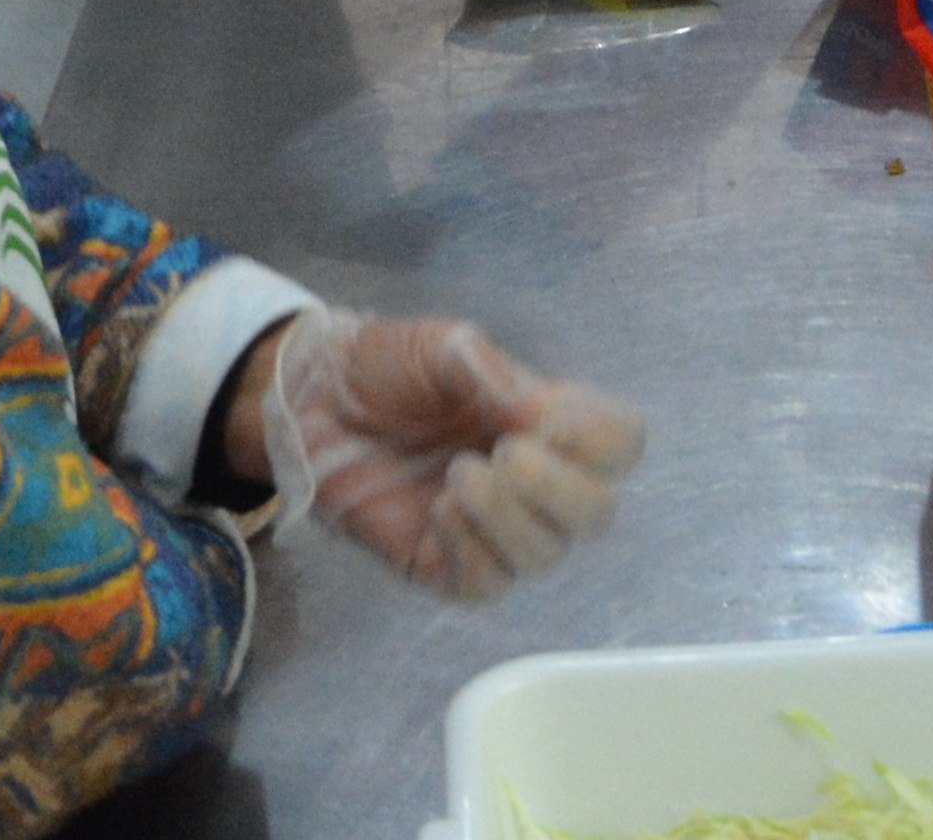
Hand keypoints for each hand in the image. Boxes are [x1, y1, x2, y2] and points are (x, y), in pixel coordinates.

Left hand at [245, 308, 646, 598]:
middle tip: (504, 454)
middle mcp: (533, 482)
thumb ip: (494, 376)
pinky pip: (488, 584)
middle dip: (560, 489)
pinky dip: (472, 547)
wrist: (311, 401)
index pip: (621, 443)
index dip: (600, 439)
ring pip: (546, 555)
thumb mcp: (444, 348)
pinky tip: (440, 511)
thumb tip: (538, 416)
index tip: (549, 416)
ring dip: (508, 516)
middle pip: (598, 513)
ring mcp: (492, 530)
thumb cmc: (385, 367)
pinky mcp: (444, 567)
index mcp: (547, 421)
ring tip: (458, 474)